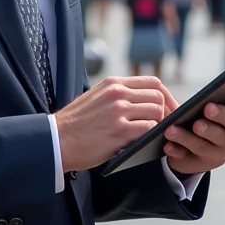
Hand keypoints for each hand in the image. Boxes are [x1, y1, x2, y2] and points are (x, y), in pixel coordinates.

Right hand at [55, 76, 177, 172]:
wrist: (56, 140)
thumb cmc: (75, 124)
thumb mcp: (95, 97)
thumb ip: (116, 95)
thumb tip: (140, 101)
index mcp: (113, 83)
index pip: (152, 82)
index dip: (165, 96)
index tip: (168, 108)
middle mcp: (117, 92)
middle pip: (158, 95)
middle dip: (166, 111)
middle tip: (166, 125)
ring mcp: (119, 110)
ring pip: (156, 111)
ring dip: (159, 125)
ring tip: (153, 135)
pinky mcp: (119, 130)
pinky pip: (149, 128)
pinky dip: (152, 136)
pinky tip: (146, 142)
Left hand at [162, 81, 224, 174]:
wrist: (185, 149)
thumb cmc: (200, 119)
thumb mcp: (208, 107)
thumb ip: (213, 96)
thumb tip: (200, 89)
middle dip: (221, 116)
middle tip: (207, 108)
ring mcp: (218, 154)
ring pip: (204, 144)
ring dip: (188, 136)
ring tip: (172, 129)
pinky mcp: (200, 164)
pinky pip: (187, 158)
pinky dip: (177, 150)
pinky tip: (168, 146)